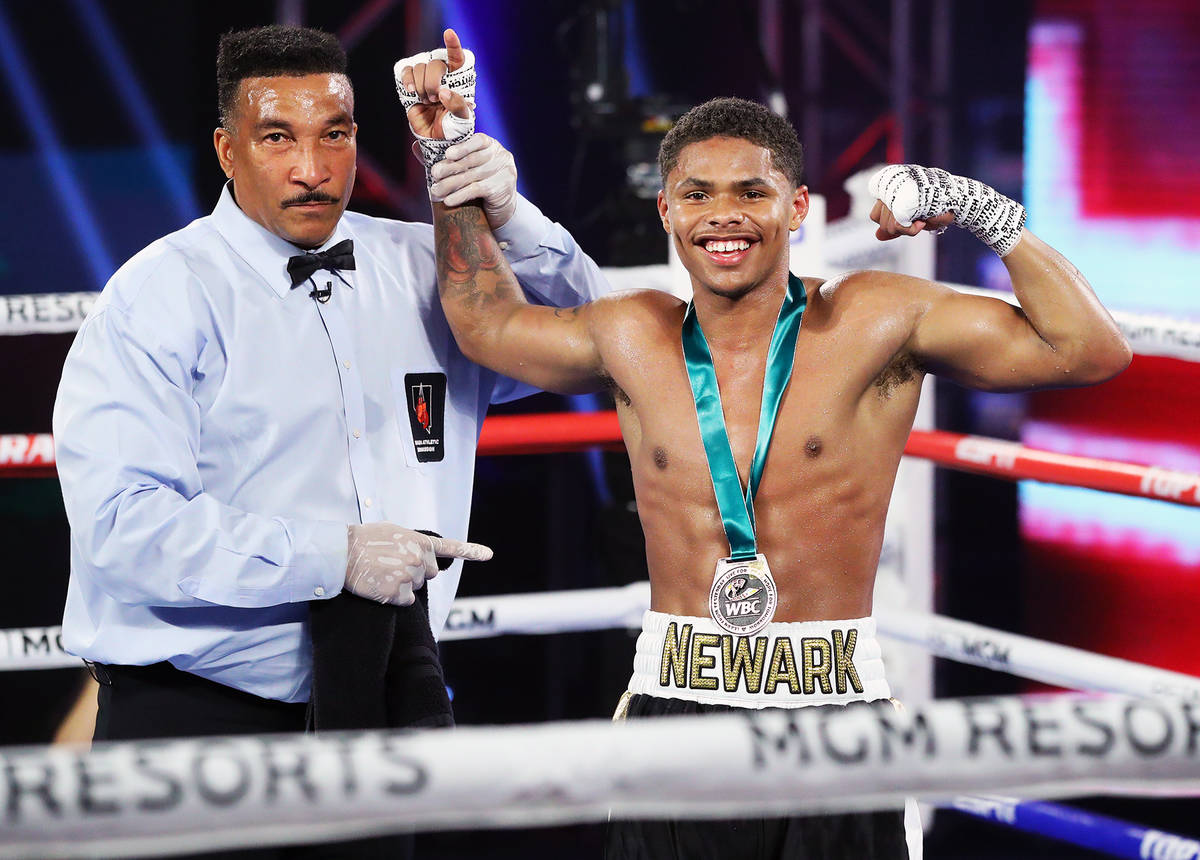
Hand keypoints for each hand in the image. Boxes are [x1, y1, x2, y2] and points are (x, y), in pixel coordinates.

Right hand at [344, 523, 491, 606]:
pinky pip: (405, 601)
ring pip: (416, 587)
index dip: (471, 552)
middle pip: (428, 573)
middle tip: (392, 564)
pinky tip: (380, 585)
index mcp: (420, 542)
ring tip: (382, 572)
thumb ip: (411, 541)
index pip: (450, 548)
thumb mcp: (392, 531)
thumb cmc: (363, 540)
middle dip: (415, 571)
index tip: (489, 554)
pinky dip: (394, 597)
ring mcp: (410, 576)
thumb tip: (422, 554)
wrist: (341, 553)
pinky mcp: (398, 593)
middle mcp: (419, 558)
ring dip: (403, 584)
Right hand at [399, 29, 472, 139]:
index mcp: (458, 79)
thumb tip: (443, 92)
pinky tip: (412, 92)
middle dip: (433, 82)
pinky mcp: (411, 83)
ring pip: (420, 66)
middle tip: (434, 99)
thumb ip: (457, 105)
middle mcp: (442, 75)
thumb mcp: (462, 119)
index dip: (453, 44)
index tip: (449, 33)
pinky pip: (406, 70)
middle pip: (435, 63)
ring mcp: (425, 78)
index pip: (457, 57)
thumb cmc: (454, 127)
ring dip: (422, 85)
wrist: (436, 138)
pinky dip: (408, 80)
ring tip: (426, 100)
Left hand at [430, 134, 517, 228]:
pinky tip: (448, 200)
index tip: (447, 154)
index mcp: (492, 146)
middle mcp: (501, 156)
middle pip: (473, 160)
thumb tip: (416, 146)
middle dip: (451, 167)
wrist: (500, 210)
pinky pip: (478, 190)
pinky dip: (460, 195)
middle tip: (434, 174)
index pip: (479, 140)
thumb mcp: (465, 169)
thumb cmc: (479, 185)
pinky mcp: (504, 188)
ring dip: (451, 184)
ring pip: (473, 176)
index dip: (463, 146)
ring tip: (435, 191)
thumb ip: (444, 158)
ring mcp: (505, 172)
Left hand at [867, 163, 1025, 255]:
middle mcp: (895, 187)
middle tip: (919, 224)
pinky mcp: (911, 194)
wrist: (964, 201)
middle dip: (899, 229)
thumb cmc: (940, 209)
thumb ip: (896, 227)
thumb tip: (878, 236)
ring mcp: (902, 188)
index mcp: (893, 192)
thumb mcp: (915, 220)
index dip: (888, 225)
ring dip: (907, 229)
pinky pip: (898, 221)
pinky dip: (910, 228)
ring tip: (924, 222)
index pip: (875, 214)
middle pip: (880, 220)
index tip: (909, 224)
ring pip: (888, 222)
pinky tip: (923, 223)